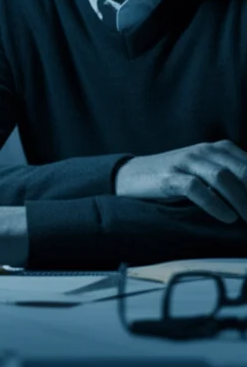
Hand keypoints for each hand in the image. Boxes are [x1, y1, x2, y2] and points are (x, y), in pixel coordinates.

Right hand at [115, 140, 246, 222]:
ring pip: (222, 178)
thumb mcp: (206, 171)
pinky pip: (197, 188)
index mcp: (218, 148)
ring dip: (241, 201)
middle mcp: (203, 151)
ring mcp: (185, 162)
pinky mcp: (169, 177)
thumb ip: (232, 177)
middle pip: (242, 170)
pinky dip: (215, 205)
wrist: (131, 176)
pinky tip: (226, 217)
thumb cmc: (175, 177)